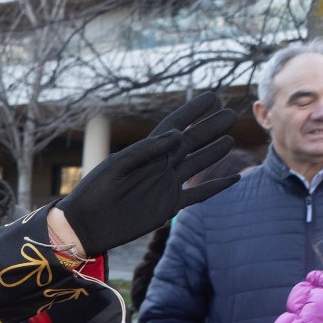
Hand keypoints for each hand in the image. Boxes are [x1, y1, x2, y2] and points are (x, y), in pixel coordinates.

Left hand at [56, 92, 237, 255]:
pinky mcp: (169, 206)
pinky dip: (216, 187)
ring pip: (197, 165)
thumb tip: (178, 134)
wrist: (87, 226)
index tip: (211, 96)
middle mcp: (159, 166)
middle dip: (210, 128)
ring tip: (231, 138)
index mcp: (145, 153)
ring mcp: (166, 185)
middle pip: (191, 142)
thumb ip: (145, 151)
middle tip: (230, 114)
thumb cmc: (94, 193)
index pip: (174, 126)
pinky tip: (235, 179)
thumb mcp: (115, 167)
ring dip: (214, 152)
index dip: (192, 111)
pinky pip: (199, 194)